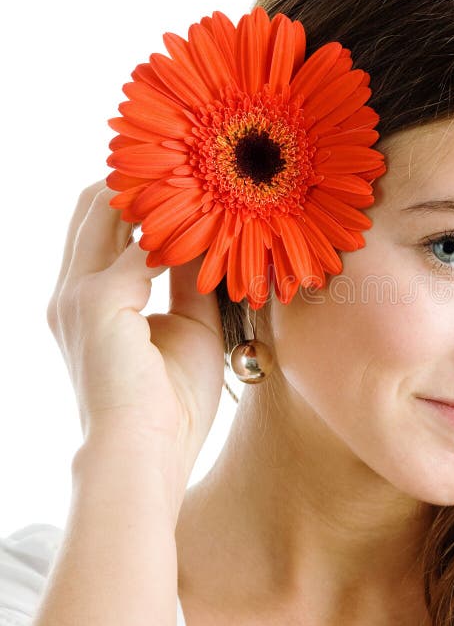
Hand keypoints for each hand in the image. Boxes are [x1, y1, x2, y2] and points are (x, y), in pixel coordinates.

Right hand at [47, 179, 225, 497]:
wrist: (147, 453)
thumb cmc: (173, 402)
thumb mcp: (190, 326)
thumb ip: (193, 280)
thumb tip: (209, 238)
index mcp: (86, 299)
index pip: (100, 224)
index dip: (140, 196)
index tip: (190, 182)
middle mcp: (70, 290)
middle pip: (94, 204)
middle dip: (141, 182)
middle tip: (195, 172)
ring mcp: (77, 293)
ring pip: (105, 209)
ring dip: (155, 195)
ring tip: (204, 185)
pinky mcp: (96, 301)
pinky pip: (139, 245)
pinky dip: (175, 230)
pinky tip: (211, 225)